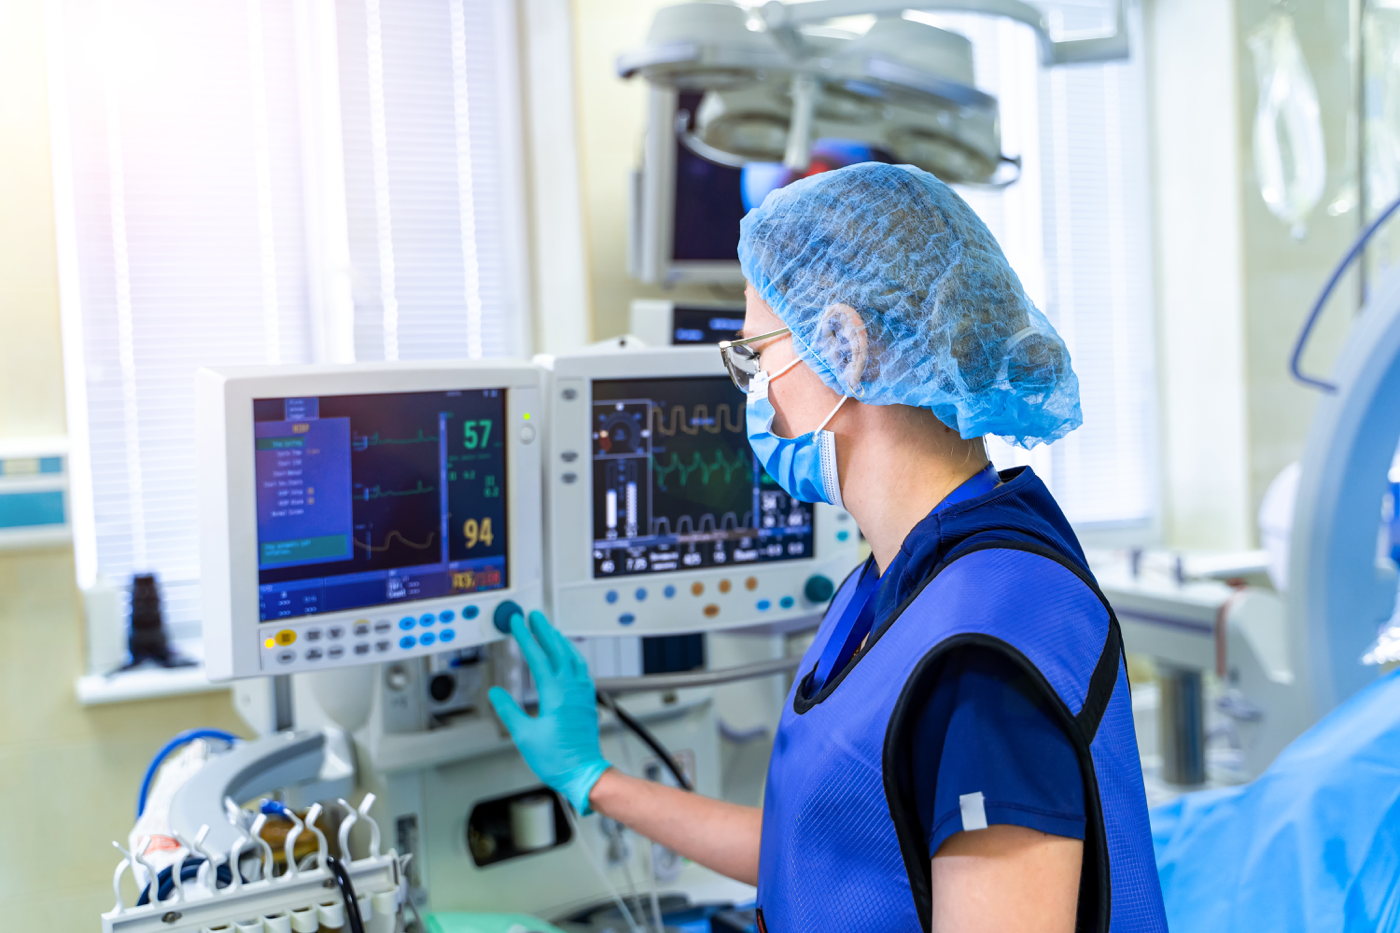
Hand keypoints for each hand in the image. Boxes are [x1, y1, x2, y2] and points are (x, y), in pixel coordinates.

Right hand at [487, 610, 610, 813]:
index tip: (517, 623)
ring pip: (572, 657)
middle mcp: (572, 689)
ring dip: (560, 641)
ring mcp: (582, 693)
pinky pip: (581, 669)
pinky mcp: (587, 701)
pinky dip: (572, 656)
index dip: (525, 638)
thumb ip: (509, 711)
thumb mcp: (524, 736)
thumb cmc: (557, 759)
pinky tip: (569, 657)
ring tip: (550, 631)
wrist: (584, 772)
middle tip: (534, 616)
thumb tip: (496, 693)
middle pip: (557, 650)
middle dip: (544, 631)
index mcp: (555, 694)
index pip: (537, 657)